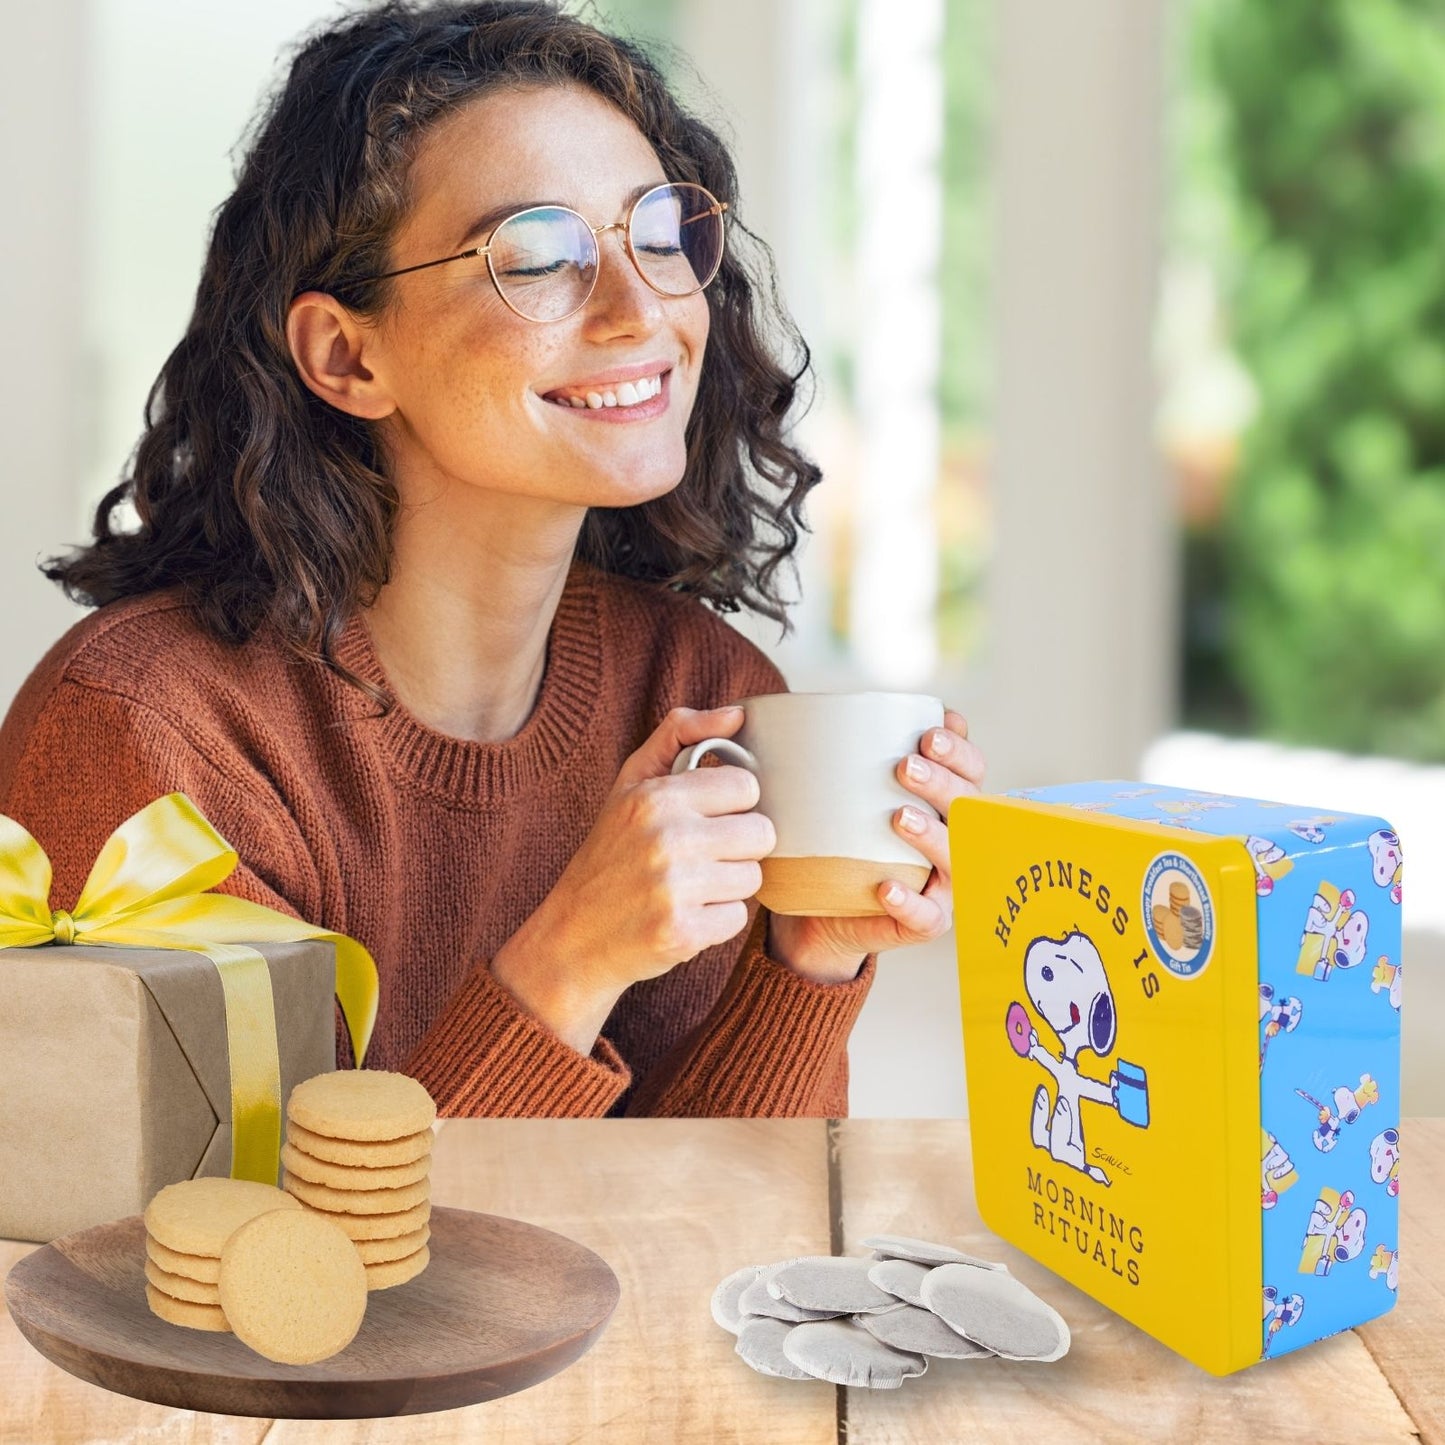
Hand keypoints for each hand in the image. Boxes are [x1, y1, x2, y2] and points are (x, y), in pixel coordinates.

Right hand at [492, 705, 774, 1051]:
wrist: (571, 937)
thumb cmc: (609, 853)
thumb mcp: (631, 784)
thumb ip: (680, 735)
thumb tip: (737, 714)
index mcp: (657, 797)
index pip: (746, 787)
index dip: (733, 805)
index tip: (708, 818)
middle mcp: (666, 839)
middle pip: (760, 833)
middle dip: (737, 847)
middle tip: (702, 857)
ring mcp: (674, 889)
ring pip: (753, 878)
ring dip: (728, 885)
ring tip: (689, 887)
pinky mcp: (682, 933)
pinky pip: (738, 918)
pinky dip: (716, 921)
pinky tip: (684, 915)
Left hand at [767, 709, 984, 982]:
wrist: (815, 910)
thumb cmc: (826, 837)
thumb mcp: (824, 793)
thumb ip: (808, 756)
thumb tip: (752, 718)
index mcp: (940, 799)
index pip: (969, 768)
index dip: (959, 748)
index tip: (929, 733)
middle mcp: (951, 837)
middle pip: (969, 805)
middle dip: (943, 782)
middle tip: (904, 766)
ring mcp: (942, 882)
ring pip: (957, 857)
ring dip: (933, 834)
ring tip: (898, 817)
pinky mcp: (923, 921)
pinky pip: (928, 915)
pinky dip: (910, 902)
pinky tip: (884, 888)